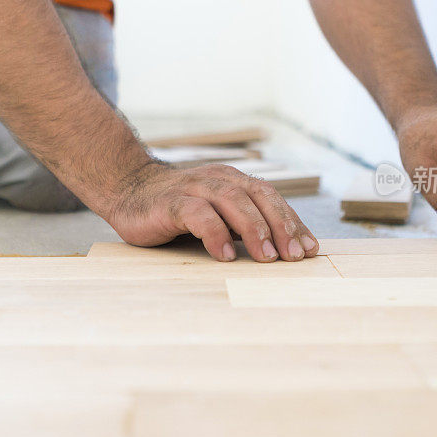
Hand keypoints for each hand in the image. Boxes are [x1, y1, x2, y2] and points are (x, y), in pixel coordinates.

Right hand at [106, 163, 319, 261]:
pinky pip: (197, 214)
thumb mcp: (215, 215)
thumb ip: (241, 226)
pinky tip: (226, 254)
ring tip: (268, 257)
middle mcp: (217, 179)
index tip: (310, 249)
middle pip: (258, 196)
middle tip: (295, 256)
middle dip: (281, 225)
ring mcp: (193, 188)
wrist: (126, 189)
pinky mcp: (170, 202)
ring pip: (232, 201)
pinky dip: (215, 233)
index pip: (270, 197)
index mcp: (233, 181)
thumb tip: (281, 252)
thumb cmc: (176, 210)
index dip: (292, 221)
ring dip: (254, 229)